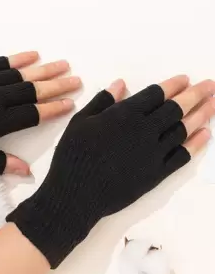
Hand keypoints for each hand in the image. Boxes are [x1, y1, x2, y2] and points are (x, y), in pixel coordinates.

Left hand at [0, 51, 80, 174]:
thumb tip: (28, 172)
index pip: (32, 114)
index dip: (53, 109)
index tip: (71, 103)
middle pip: (31, 90)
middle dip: (56, 85)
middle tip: (77, 79)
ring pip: (19, 74)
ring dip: (42, 70)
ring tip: (62, 64)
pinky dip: (17, 59)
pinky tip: (31, 55)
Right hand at [7, 76, 213, 267]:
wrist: (76, 194)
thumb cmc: (73, 156)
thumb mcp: (80, 122)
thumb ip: (102, 102)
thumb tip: (121, 84)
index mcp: (124, 115)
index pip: (156, 94)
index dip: (172, 84)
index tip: (185, 78)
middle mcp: (144, 131)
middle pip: (176, 108)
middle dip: (195, 94)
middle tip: (210, 85)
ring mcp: (153, 153)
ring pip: (183, 129)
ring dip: (201, 115)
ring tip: (213, 104)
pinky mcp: (157, 174)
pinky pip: (182, 156)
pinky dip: (195, 144)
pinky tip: (205, 134)